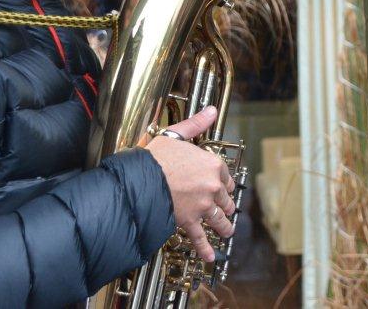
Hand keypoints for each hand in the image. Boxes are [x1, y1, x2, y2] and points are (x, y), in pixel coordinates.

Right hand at [146, 106, 236, 262]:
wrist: (141, 180)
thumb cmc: (155, 157)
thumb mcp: (176, 135)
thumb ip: (196, 124)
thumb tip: (211, 110)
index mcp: (212, 164)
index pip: (226, 177)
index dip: (225, 184)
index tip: (225, 189)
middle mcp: (212, 186)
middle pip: (225, 200)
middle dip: (226, 206)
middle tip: (227, 212)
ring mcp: (202, 206)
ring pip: (218, 220)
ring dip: (224, 227)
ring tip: (227, 232)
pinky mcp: (190, 221)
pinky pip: (200, 237)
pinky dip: (205, 248)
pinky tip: (209, 257)